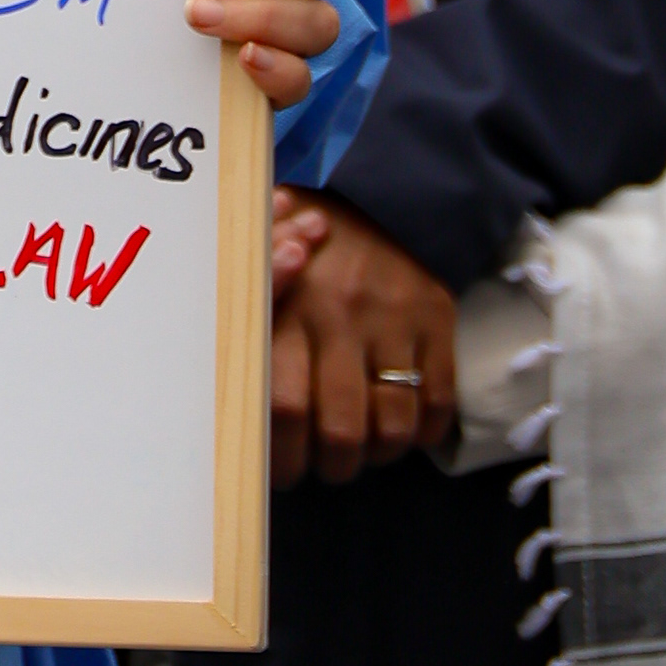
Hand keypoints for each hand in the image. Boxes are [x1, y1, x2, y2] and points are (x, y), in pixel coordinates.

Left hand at [271, 206, 456, 486]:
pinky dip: (425, 433)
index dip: (280, 456)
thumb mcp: (259, 276)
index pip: (279, 406)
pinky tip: (408, 432)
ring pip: (392, 425)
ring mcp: (390, 319)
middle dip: (333, 467)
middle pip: (338, 429)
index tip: (276, 472)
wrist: (376, 194)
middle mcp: (336, 315)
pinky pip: (439, 400)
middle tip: (326, 468)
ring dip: (379, 456)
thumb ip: (245, 334)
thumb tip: (226, 411)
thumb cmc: (304, 248)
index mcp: (285, 307)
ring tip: (366, 454)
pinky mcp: (436, 318)